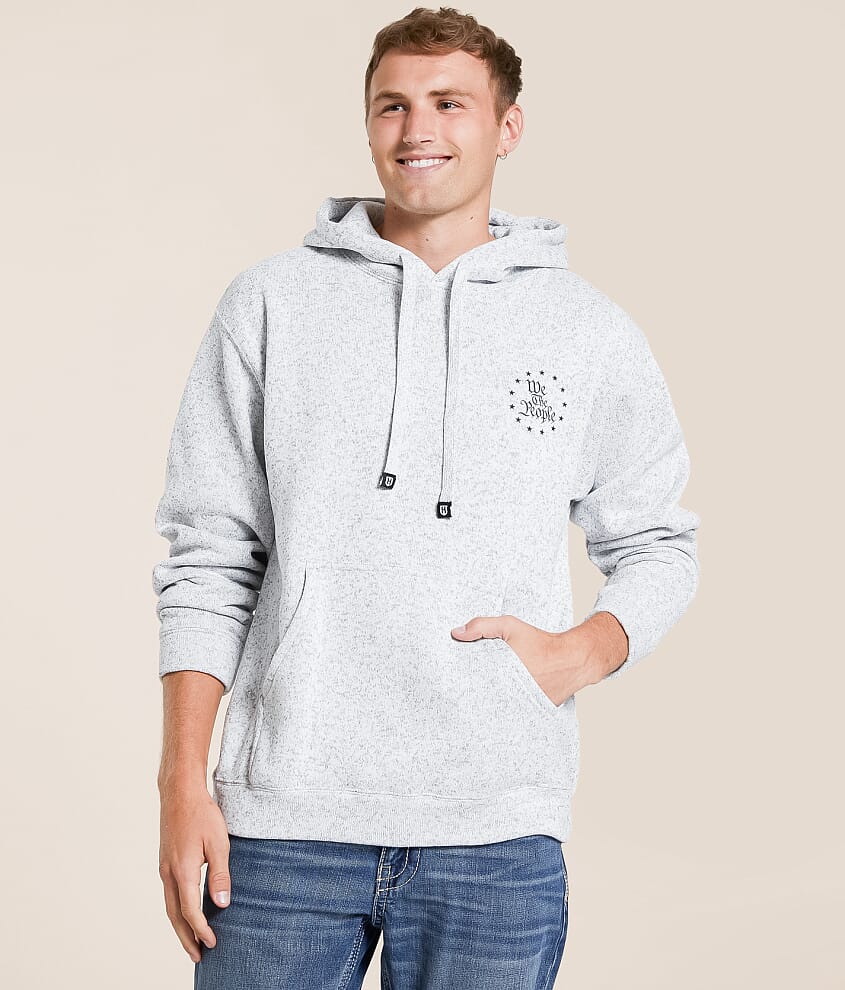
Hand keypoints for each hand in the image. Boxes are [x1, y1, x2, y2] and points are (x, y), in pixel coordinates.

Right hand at [158, 779, 231, 963]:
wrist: (180, 793)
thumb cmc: (202, 814)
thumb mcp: (219, 843)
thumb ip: (220, 875)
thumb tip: (222, 904)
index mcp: (182, 871)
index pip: (190, 911)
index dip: (202, 930)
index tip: (213, 943)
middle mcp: (169, 874)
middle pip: (175, 916)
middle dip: (186, 938)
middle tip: (198, 957)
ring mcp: (164, 868)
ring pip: (170, 906)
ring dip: (180, 927)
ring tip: (192, 941)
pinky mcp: (165, 862)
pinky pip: (170, 894)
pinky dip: (177, 910)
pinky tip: (186, 913)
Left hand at [451, 610, 627, 703]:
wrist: (572, 660)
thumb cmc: (540, 642)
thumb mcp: (510, 626)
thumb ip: (483, 626)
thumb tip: (456, 633)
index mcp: (500, 675)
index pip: (471, 685)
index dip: (461, 684)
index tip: (452, 682)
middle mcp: (508, 694)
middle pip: (481, 699)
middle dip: (471, 697)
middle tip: (459, 695)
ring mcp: (520, 705)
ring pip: (496, 707)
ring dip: (487, 705)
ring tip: (476, 703)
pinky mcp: (530, 712)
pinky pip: (512, 712)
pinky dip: (505, 709)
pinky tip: (498, 705)